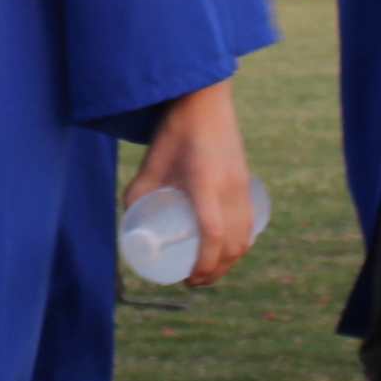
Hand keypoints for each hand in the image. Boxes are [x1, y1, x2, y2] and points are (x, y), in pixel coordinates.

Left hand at [127, 79, 253, 286]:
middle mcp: (230, 188)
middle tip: (193, 280)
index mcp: (206, 184)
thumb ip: (139, 191)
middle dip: (215, 270)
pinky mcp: (247, 183)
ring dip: (230, 260)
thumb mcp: (151, 162)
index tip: (188, 278)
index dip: (204, 264)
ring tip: (209, 270)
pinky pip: (250, 222)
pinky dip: (242, 242)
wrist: (206, 99)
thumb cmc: (175, 129)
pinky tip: (231, 249)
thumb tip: (129, 221)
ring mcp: (243, 186)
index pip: (212, 236)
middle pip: (233, 244)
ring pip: (245, 236)